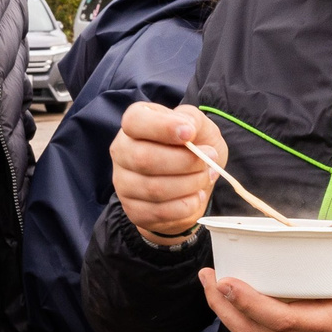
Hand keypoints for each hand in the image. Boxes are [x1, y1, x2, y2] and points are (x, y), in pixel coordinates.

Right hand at [111, 102, 224, 243]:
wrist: (193, 181)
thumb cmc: (193, 146)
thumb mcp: (198, 126)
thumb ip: (192, 120)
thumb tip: (186, 129)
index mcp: (134, 125)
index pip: (134, 121)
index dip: (162, 127)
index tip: (190, 133)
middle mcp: (121, 153)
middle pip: (144, 159)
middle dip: (184, 161)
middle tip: (210, 158)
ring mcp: (124, 184)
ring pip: (154, 188)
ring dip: (189, 183)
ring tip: (206, 176)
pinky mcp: (134, 210)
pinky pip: (159, 212)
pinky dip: (186, 205)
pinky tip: (196, 196)